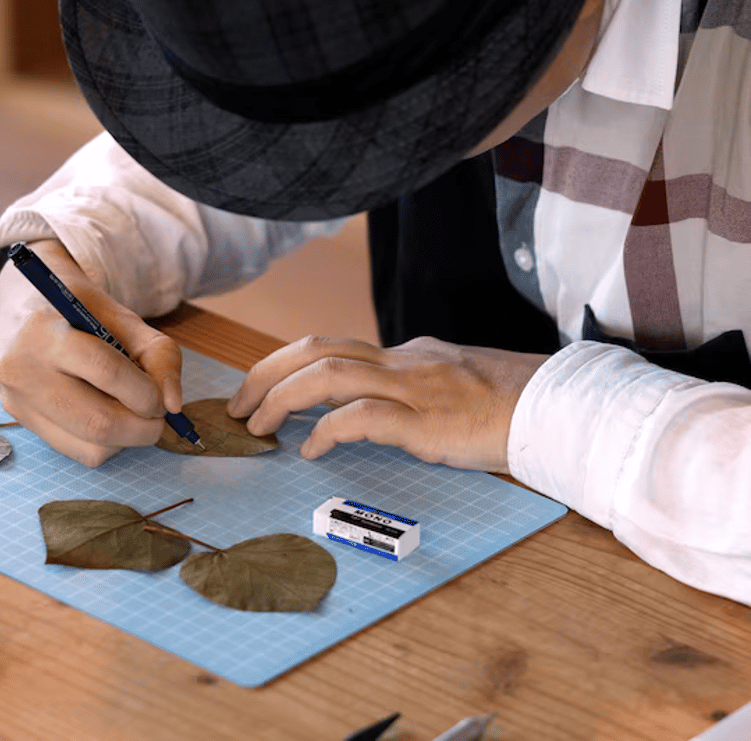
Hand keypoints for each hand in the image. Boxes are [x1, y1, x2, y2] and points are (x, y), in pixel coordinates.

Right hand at [0, 240, 182, 466]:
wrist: (19, 303)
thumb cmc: (76, 308)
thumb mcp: (121, 316)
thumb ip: (158, 354)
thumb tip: (173, 405)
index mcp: (44, 331)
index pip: (106, 372)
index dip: (145, 393)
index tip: (162, 400)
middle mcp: (20, 369)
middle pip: (97, 422)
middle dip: (143, 428)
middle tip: (158, 418)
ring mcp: (16, 399)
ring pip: (89, 446)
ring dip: (126, 440)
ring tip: (132, 415)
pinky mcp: (18, 418)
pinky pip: (75, 451)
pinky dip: (105, 444)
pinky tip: (107, 418)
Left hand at [226, 336, 548, 472]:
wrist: (561, 410)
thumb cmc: (509, 405)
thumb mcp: (449, 384)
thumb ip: (408, 387)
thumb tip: (366, 407)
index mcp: (404, 355)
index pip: (329, 348)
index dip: (283, 366)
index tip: (255, 390)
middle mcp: (402, 362)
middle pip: (314, 350)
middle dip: (264, 373)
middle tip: (236, 405)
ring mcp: (413, 388)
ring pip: (327, 374)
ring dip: (281, 398)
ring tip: (256, 426)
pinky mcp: (427, 420)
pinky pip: (362, 416)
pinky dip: (327, 430)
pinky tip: (311, 450)